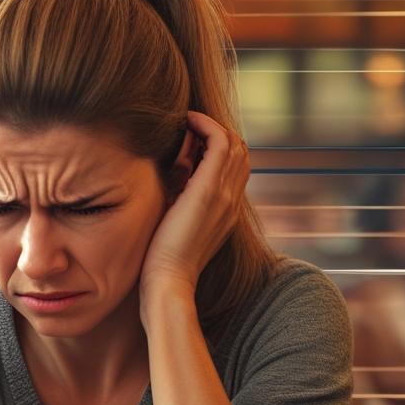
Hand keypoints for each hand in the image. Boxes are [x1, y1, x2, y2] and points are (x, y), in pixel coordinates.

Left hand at [141, 111, 248, 304]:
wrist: (168, 282)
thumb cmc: (163, 260)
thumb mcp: (178, 223)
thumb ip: (183, 199)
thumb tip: (175, 171)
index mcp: (227, 211)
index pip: (238, 167)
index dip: (220, 146)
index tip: (193, 139)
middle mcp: (232, 201)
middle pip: (241, 151)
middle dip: (218, 132)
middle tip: (190, 127)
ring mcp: (224, 195)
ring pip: (235, 143)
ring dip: (212, 125)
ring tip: (188, 122)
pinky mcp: (208, 190)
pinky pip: (220, 142)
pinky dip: (206, 124)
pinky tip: (187, 121)